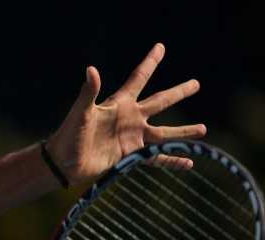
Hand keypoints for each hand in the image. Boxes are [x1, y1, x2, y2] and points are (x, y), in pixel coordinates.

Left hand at [46, 43, 206, 185]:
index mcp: (119, 104)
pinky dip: (172, 160)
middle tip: (196, 83)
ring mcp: (132, 138)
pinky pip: (156, 158)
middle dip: (178, 92)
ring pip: (164, 133)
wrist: (64, 163)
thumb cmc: (69, 135)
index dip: (150, 63)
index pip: (138, 78)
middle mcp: (130, 119)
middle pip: (160, 102)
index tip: (160, 47)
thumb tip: (91, 69)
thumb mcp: (80, 113)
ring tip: (204, 130)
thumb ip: (88, 92)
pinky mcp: (131, 156)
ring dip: (183, 133)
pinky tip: (189, 162)